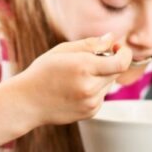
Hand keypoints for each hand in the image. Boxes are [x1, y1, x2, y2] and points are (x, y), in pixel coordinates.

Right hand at [12, 34, 131, 125]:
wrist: (27, 102)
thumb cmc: (42, 72)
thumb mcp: (63, 51)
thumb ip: (91, 44)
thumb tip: (111, 38)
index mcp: (83, 67)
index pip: (121, 62)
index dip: (124, 53)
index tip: (117, 48)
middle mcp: (90, 87)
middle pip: (116, 71)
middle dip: (110, 62)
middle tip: (90, 59)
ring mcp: (91, 102)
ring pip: (109, 84)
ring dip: (101, 76)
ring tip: (78, 76)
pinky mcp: (90, 112)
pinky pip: (102, 95)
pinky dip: (95, 89)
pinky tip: (76, 88)